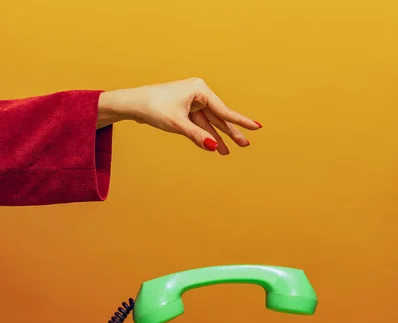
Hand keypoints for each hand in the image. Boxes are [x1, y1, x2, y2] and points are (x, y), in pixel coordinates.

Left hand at [97, 78, 261, 154]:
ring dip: (217, 137)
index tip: (257, 127)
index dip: (240, 121)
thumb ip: (197, 136)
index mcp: (199, 89)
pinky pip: (199, 125)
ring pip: (209, 123)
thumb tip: (213, 147)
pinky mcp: (184, 110)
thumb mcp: (178, 124)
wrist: (133, 104)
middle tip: (245, 145)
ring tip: (228, 152)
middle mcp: (198, 93)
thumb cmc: (154, 108)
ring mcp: (191, 102)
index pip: (223, 110)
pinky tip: (214, 146)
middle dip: (231, 132)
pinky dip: (205, 135)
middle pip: (218, 117)